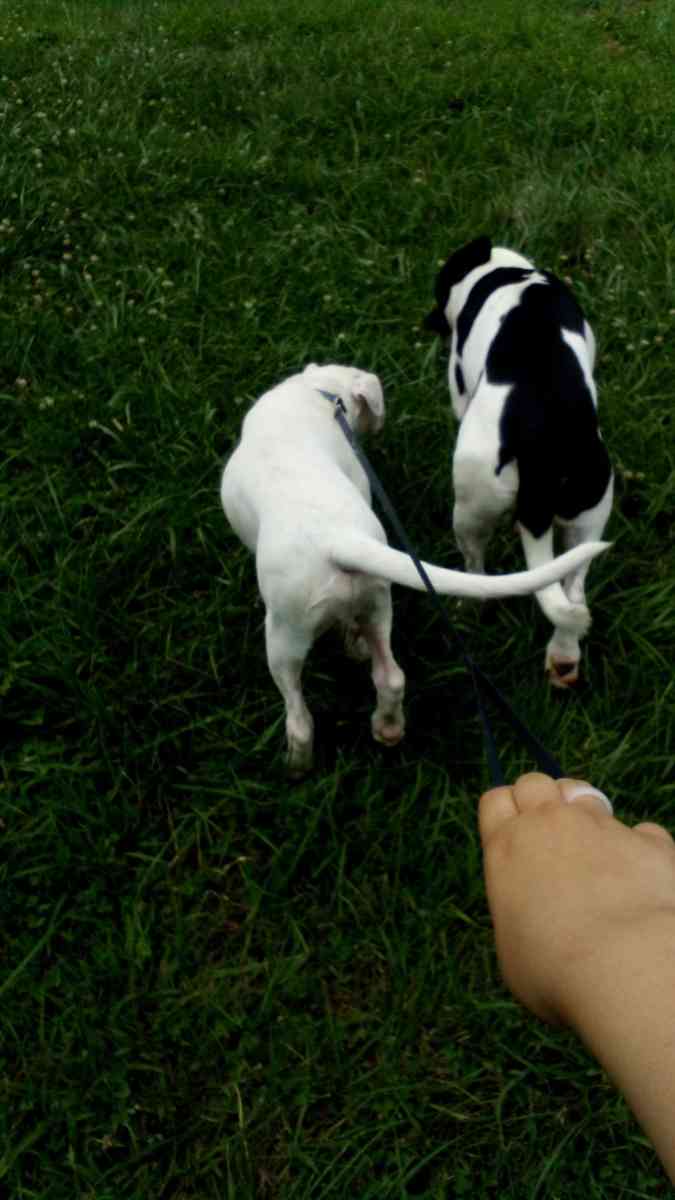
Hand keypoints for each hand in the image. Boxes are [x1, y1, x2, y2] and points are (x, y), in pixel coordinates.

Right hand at [479, 772, 674, 1025]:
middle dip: (540, 799)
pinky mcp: (646, 840)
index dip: (505, 814)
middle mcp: (549, 824)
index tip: (514, 838)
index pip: (495, 799)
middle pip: (534, 782)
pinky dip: (639, 849)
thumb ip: (519, 912)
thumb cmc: (555, 972)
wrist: (624, 965)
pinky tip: (640, 882)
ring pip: (583, 793)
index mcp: (506, 848)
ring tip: (592, 851)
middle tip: (550, 835)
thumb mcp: (514, 949)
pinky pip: (642, 831)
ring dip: (583, 812)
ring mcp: (600, 826)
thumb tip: (535, 916)